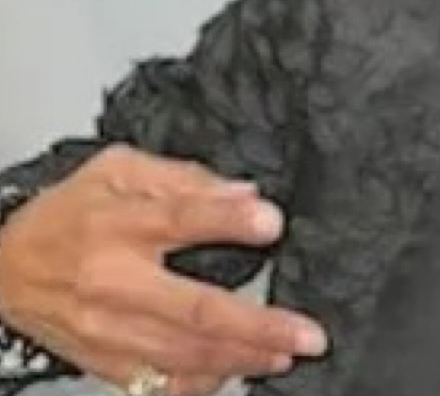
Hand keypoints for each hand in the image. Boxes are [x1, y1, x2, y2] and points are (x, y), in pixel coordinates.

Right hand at [0, 145, 327, 395]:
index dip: (229, 221)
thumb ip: (182, 178)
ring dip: (240, 359)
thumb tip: (242, 192)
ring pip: (183, 354)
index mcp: (120, 223)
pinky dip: (198, 382)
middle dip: (256, 325)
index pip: (179, 218)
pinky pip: (157, 382)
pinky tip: (233, 374)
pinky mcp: (104, 360)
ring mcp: (109, 329)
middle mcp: (115, 281)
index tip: (271, 223)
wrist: (3, 269)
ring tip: (282, 355)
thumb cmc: (65, 217)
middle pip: (193, 307)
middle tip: (304, 333)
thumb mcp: (118, 171)